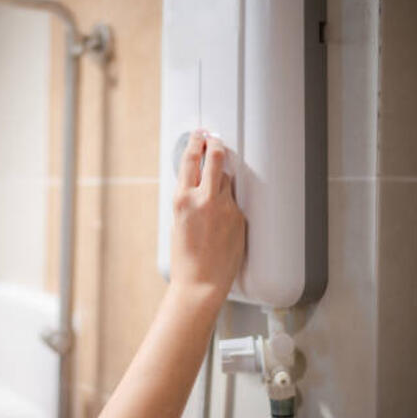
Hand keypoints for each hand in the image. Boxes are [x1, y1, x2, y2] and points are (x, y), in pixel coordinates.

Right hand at [170, 130, 245, 304]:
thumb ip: (187, 200)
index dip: (196, 143)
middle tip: (215, 140)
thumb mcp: (178, 222)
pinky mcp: (239, 217)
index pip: (190, 160)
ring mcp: (224, 207)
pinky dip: (228, 202)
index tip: (200, 135)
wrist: (201, 282)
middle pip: (215, 159)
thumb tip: (197, 184)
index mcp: (182, 199)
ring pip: (227, 179)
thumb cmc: (185, 258)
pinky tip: (221, 217)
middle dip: (216, 146)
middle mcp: (203, 199)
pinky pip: (234, 201)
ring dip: (222, 177)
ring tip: (216, 182)